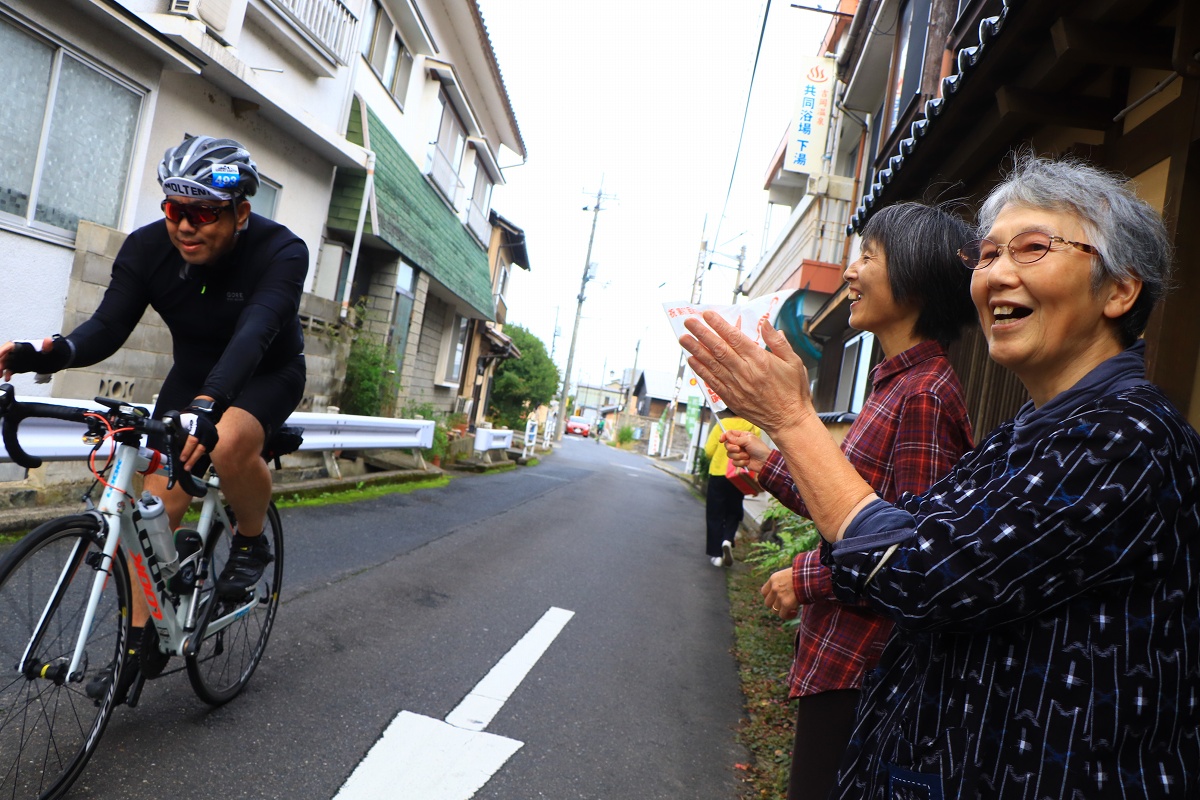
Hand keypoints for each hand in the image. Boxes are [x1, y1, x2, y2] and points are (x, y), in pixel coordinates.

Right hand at [1, 337, 59, 380]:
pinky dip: (8, 373)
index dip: (2, 350)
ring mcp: (21, 359)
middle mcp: (21, 351)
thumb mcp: (53, 350)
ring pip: (6, 362)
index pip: (10, 346)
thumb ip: (48, 346)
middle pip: (5, 355)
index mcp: (26, 345)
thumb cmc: (56, 352)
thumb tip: (48, 340)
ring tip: (0, 375)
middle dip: (0, 361)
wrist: (60, 359)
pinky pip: (12, 368)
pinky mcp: (22, 365)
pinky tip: (7, 378)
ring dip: (2, 368)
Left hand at [179, 404, 218, 469]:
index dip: (187, 450)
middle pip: (201, 448)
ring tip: (188, 466)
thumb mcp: (181, 421)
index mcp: (198, 425)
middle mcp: (207, 431)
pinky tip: (194, 458)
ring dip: (196, 458)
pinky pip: (208, 450)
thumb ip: (176, 430)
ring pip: (205, 450)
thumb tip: (169, 441)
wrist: (202, 416)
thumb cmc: (189, 419)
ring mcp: (213, 436)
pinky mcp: (216, 440)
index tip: (181, 459)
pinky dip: (201, 455)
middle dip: (192, 459)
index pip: (193, 440)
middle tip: (186, 467)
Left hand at [680, 312, 813, 437]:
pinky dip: (701, 371)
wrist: (789, 421)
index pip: (735, 338)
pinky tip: (692, 360)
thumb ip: (778, 342)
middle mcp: (745, 372)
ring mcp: (736, 386)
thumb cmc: (793, 392)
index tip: (707, 315)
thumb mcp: (794, 361)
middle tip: (689, 322)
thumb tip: (766, 324)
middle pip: (719, 349)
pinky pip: (713, 382)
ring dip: (696, 350)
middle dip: (702, 333)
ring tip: (683, 338)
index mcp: (760, 360)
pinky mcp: (731, 399)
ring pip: (712, 364)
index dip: (719, 325)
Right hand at [722, 429, 770, 471]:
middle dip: (732, 448)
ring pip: (729, 454)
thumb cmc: (760, 449)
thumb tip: (726, 435)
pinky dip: (741, 462)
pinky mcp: (740, 461)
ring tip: (747, 456)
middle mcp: (739, 444)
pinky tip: (748, 461)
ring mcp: (739, 453)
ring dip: (739, 456)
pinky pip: (734, 462)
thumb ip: (736, 438)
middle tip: (739, 449)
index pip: (729, 434)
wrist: (765, 462)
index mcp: (742, 436)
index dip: (724, 436)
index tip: (721, 440)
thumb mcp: (748, 440)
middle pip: (727, 445)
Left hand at [760, 567, 799, 619]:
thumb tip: (786, 592)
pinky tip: (795, 612)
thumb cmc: (804, 574)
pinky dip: (788, 616)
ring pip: (774, 610)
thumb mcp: (789, 575)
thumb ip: (783, 583)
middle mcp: (774, 587)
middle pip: (767, 603)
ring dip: (783, 612)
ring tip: (793, 610)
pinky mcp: (786, 604)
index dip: (770, 598)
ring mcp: (779, 596)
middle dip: (775, 606)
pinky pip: (782, 615)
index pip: (764, 592)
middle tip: (785, 606)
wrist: (811, 575)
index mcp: (774, 578)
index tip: (777, 599)